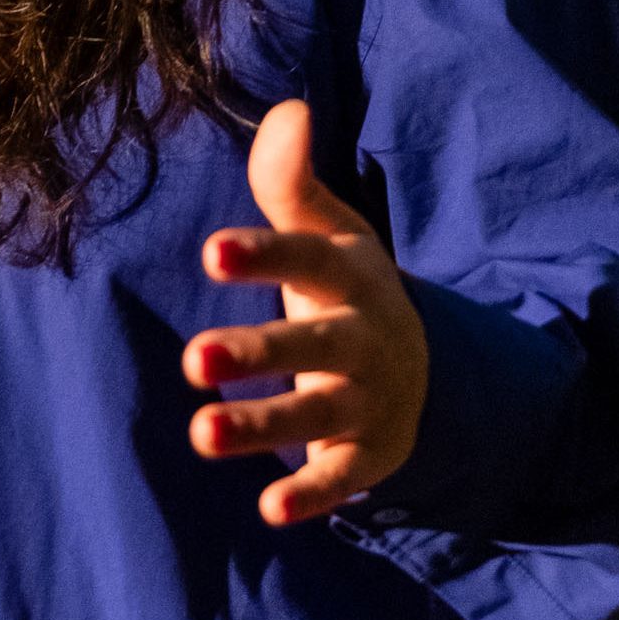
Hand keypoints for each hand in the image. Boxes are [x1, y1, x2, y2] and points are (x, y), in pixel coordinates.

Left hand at [183, 99, 428, 526]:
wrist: (425, 367)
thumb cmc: (346, 289)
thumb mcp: (328, 233)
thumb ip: (291, 182)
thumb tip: (287, 108)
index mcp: (349, 276)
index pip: (305, 259)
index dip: (263, 257)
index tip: (211, 250)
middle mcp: (363, 337)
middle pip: (311, 345)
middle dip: (256, 353)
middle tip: (193, 359)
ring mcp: (369, 399)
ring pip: (315, 414)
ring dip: (262, 427)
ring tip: (201, 434)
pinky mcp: (370, 454)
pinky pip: (341, 476)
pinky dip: (311, 495)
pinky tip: (269, 512)